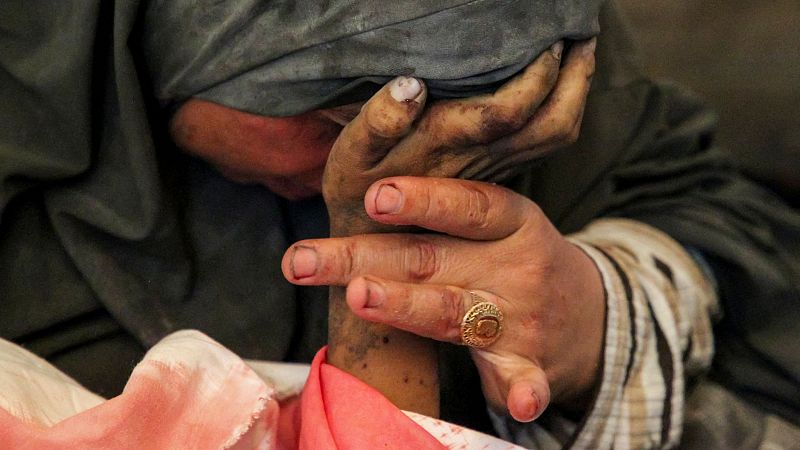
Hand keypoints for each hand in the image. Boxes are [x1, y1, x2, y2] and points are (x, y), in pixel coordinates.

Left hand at [283, 176, 605, 420]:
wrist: (590, 315)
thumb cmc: (517, 260)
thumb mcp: (498, 226)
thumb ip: (442, 215)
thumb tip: (360, 191)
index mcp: (511, 221)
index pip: (466, 204)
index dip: (422, 199)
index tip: (374, 197)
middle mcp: (516, 265)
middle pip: (430, 259)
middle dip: (361, 258)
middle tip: (303, 260)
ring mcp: (521, 319)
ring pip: (453, 314)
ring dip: (409, 307)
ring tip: (362, 297)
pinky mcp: (530, 366)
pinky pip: (526, 381)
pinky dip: (525, 392)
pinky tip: (520, 405)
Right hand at [323, 38, 595, 232]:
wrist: (377, 253)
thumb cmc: (357, 193)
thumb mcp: (351, 158)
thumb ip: (379, 121)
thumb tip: (412, 86)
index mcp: (444, 147)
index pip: (505, 112)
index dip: (533, 76)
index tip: (544, 37)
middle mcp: (480, 161)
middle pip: (548, 125)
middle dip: (572, 78)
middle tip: (581, 34)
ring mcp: (494, 171)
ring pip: (554, 136)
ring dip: (576, 92)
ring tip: (582, 52)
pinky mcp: (498, 176)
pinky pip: (545, 144)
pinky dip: (563, 110)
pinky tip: (563, 85)